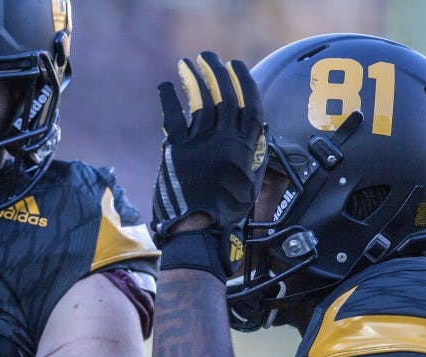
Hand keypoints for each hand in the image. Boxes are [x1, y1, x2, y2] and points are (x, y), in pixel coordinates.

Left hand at [151, 51, 265, 246]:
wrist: (199, 229)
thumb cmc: (226, 213)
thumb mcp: (249, 183)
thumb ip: (253, 156)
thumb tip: (260, 133)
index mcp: (246, 146)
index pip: (249, 103)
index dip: (243, 82)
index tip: (236, 67)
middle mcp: (225, 138)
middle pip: (224, 94)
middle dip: (217, 71)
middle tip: (209, 58)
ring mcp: (201, 141)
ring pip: (200, 99)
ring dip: (195, 77)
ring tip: (189, 63)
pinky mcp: (177, 149)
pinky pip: (173, 116)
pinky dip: (169, 98)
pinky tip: (166, 85)